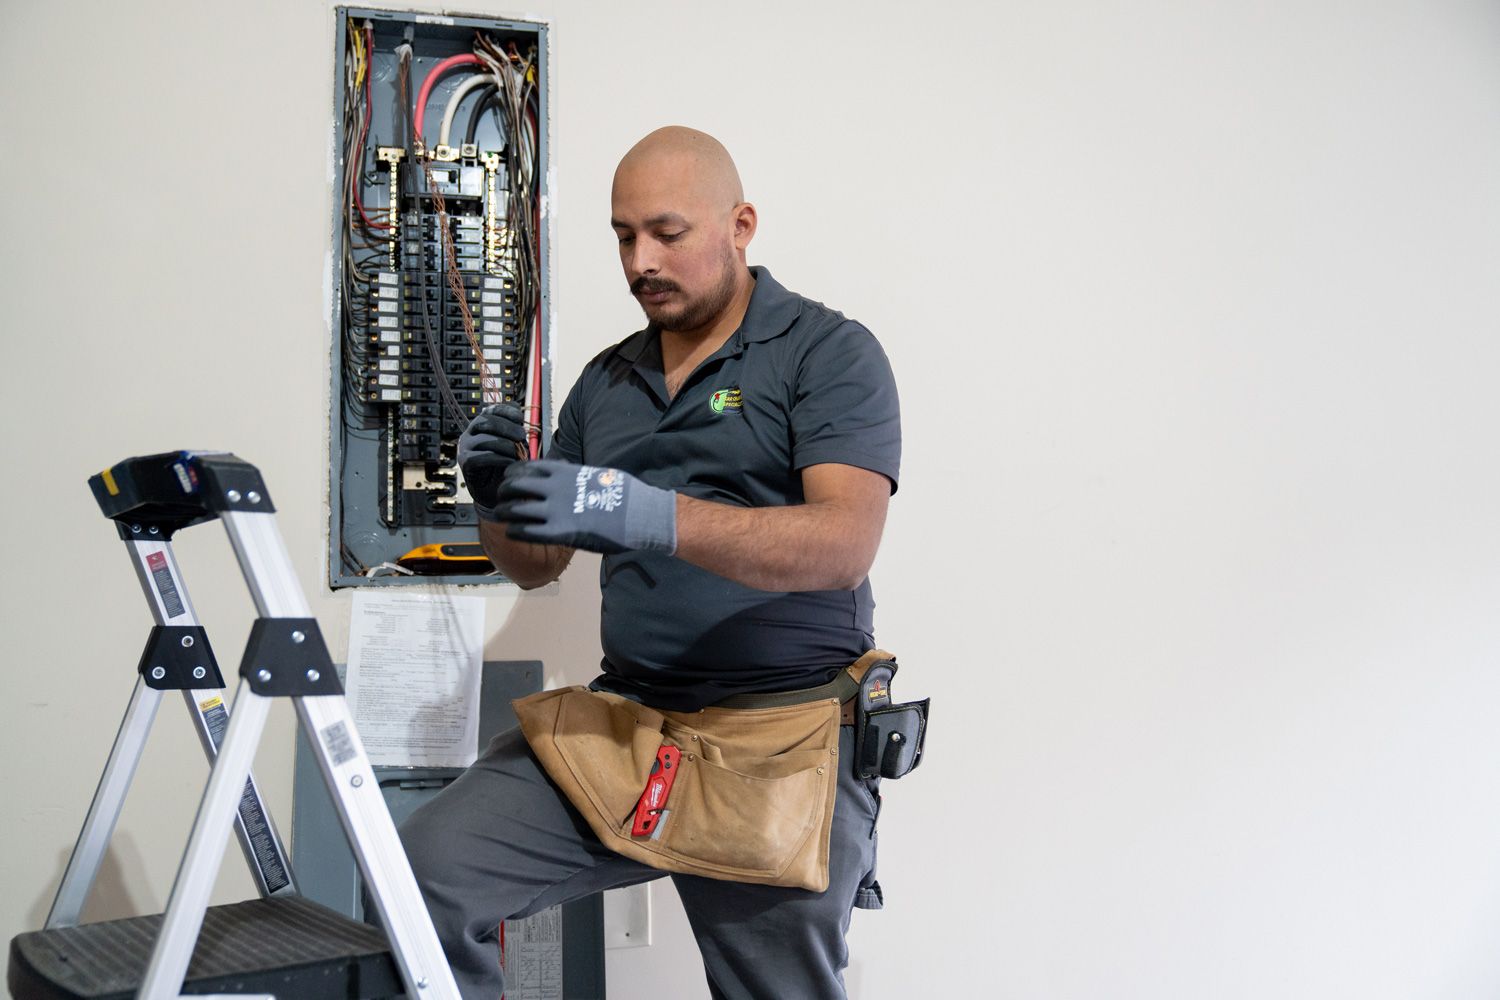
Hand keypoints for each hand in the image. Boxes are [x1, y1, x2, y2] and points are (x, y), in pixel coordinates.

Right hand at [458, 403, 527, 520]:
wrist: (496, 489)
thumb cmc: (505, 464)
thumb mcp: (513, 443)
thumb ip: (513, 428)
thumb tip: (518, 408)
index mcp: (481, 425)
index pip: (491, 410)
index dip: (506, 411)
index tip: (520, 418)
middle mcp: (470, 433)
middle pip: (486, 422)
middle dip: (508, 428)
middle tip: (522, 438)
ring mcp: (465, 448)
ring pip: (483, 440)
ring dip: (505, 445)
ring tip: (518, 453)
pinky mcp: (465, 463)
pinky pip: (479, 457)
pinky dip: (498, 458)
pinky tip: (511, 462)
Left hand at [493, 460, 676, 554]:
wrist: (637, 514)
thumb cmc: (622, 494)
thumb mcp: (595, 473)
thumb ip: (574, 473)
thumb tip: (565, 470)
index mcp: (563, 471)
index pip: (526, 467)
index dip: (512, 473)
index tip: (509, 478)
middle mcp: (553, 488)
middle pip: (514, 486)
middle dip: (504, 492)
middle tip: (502, 499)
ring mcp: (554, 511)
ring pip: (514, 509)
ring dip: (504, 512)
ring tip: (502, 516)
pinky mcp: (558, 533)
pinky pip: (526, 531)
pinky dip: (515, 531)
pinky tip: (513, 533)